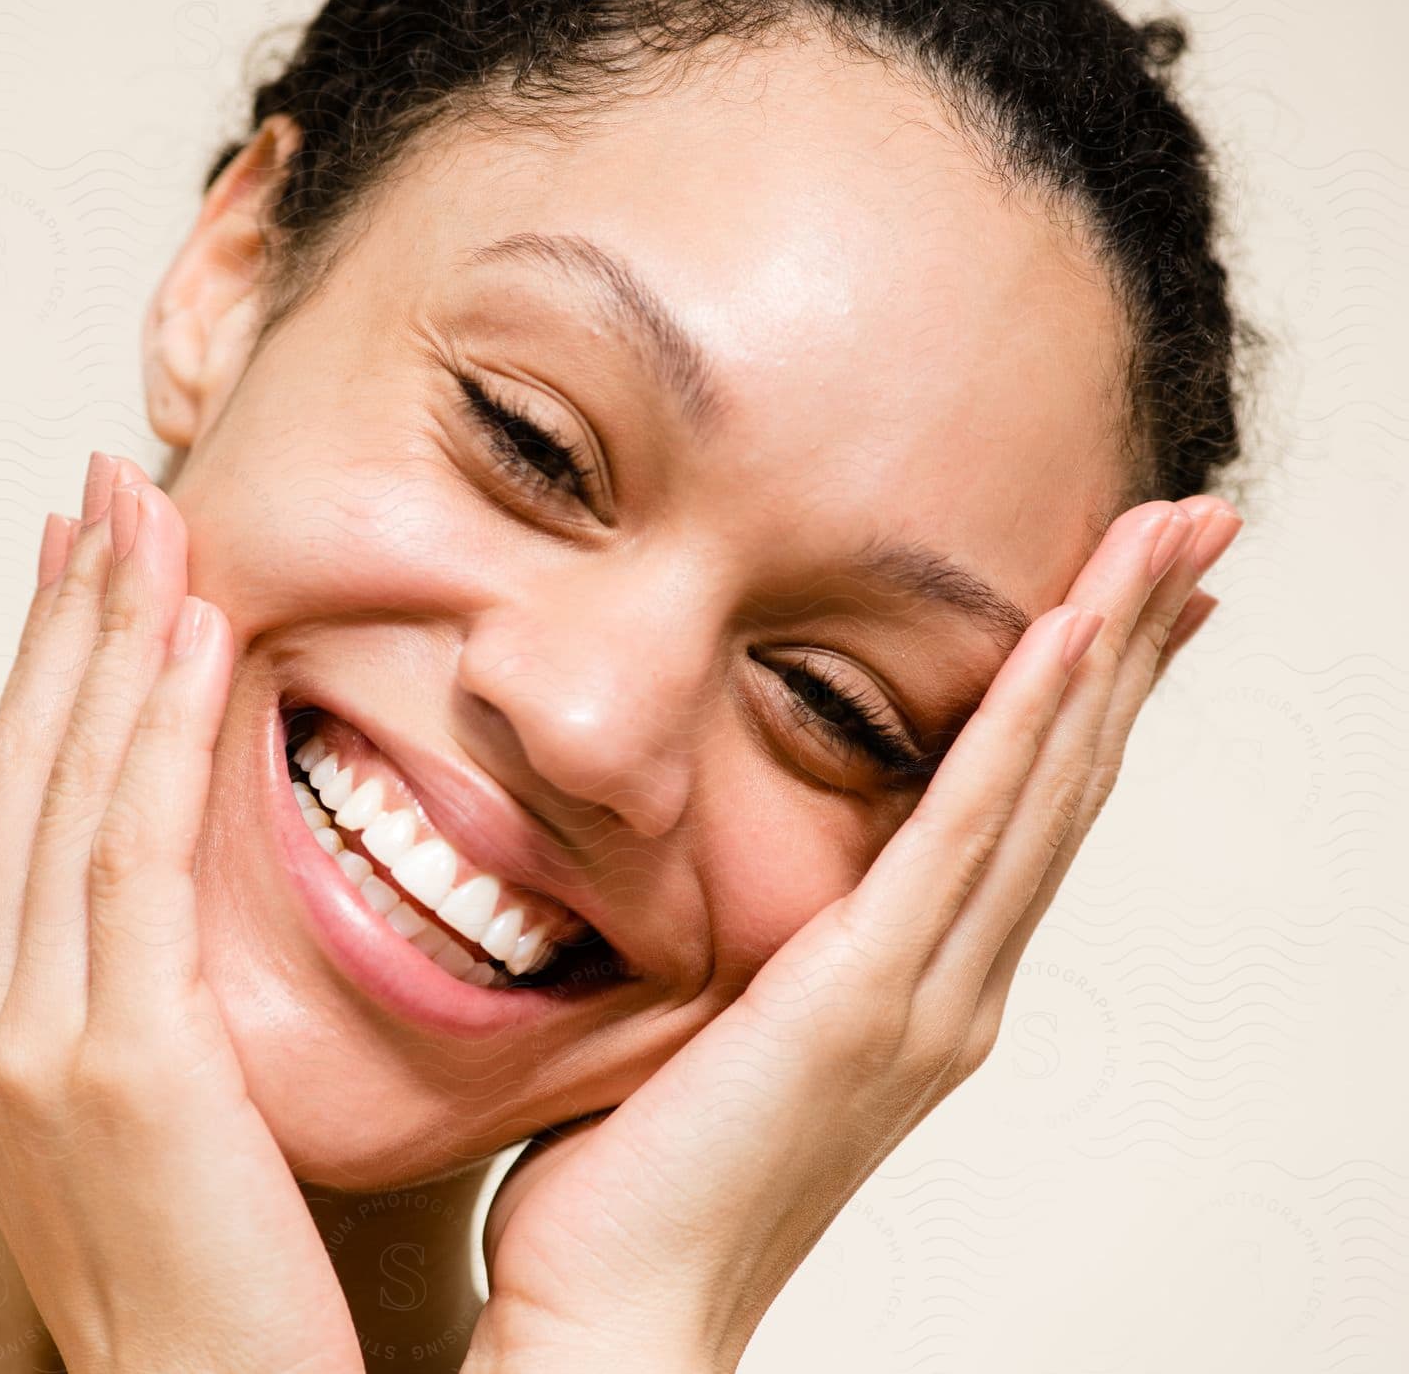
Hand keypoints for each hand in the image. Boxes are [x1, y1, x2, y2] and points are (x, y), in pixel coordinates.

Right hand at [0, 453, 362, 1373]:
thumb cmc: (226, 1294)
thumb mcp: (182, 1129)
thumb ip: (179, 1016)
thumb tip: (230, 929)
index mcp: (16, 1037)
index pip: (28, 814)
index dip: (51, 680)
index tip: (86, 573)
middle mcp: (2, 1028)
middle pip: (29, 773)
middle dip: (67, 622)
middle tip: (105, 494)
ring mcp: (43, 1047)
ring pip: (68, 790)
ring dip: (107, 639)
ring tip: (147, 516)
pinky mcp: (121, 1068)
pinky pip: (135, 858)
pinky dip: (157, 733)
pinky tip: (196, 634)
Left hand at [465, 495, 1242, 1373]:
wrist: (629, 1308)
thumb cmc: (650, 1173)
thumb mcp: (719, 1020)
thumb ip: (761, 941)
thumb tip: (729, 869)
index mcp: (918, 984)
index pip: (1023, 809)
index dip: (1088, 697)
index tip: (1126, 596)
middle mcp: (951, 983)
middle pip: (1065, 781)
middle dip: (1135, 643)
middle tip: (1193, 527)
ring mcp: (926, 992)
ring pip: (1042, 788)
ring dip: (1108, 651)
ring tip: (1168, 538)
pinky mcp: (866, 995)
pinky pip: (960, 834)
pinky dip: (1022, 731)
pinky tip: (1066, 637)